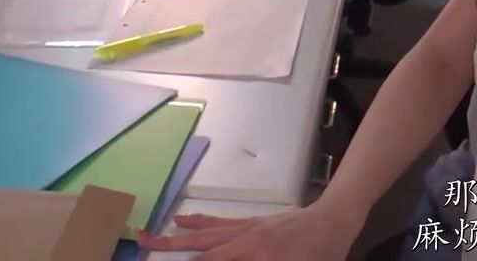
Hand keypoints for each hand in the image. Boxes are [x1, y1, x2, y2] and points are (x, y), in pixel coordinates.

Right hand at [137, 201, 362, 260]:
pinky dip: (197, 222)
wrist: (336, 220)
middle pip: (200, 250)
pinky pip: (219, 222)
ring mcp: (246, 228)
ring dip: (174, 238)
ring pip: (204, 235)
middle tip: (141, 248)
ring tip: (146, 238)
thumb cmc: (323, 253)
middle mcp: (245, 240)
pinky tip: (180, 220)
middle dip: (170, 253)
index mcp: (257, 254)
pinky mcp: (251, 222)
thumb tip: (228, 257)